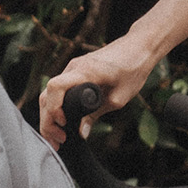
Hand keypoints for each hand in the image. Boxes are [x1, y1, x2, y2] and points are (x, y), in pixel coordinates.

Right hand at [38, 35, 157, 147]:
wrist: (140, 45)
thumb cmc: (133, 69)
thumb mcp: (118, 98)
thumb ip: (97, 115)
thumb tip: (81, 133)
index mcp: (86, 72)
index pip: (55, 88)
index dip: (54, 109)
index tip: (64, 124)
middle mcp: (74, 68)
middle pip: (47, 95)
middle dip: (48, 121)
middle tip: (58, 142)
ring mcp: (72, 68)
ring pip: (49, 94)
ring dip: (49, 116)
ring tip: (57, 137)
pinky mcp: (75, 71)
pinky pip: (58, 91)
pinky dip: (56, 107)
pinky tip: (61, 123)